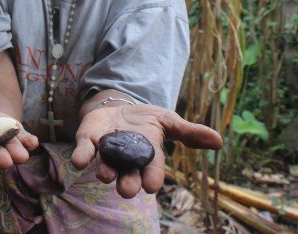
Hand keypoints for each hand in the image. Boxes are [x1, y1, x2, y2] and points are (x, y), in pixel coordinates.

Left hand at [71, 104, 222, 198]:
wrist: (117, 106)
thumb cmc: (145, 119)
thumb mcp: (168, 121)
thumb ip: (189, 132)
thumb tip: (218, 141)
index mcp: (148, 155)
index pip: (152, 169)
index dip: (152, 177)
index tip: (152, 186)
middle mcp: (126, 159)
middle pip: (127, 175)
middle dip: (127, 183)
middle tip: (127, 191)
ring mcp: (106, 151)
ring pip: (105, 166)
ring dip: (105, 171)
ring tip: (104, 176)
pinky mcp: (88, 141)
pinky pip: (84, 151)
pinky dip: (81, 156)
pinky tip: (79, 161)